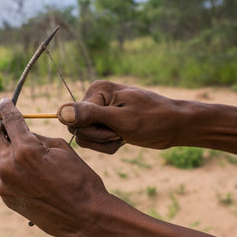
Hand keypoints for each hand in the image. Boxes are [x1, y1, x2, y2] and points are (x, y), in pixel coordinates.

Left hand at [0, 98, 111, 236]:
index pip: (9, 120)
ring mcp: (4, 184)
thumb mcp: (60, 148)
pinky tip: (33, 176)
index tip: (4, 103)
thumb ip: (35, 138)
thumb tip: (21, 132)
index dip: (6, 108)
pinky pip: (4, 175)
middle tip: (8, 125)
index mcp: (25, 150)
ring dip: (9, 151)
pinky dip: (14, 169)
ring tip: (33, 159)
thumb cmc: (79, 178)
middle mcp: (8, 166)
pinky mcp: (5, 197)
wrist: (84, 217)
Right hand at [57, 80, 184, 153]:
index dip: (94, 131)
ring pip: (85, 138)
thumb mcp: (120, 119)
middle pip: (78, 129)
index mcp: (96, 90)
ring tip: (123, 136)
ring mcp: (99, 112)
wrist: (175, 126)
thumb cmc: (153, 120)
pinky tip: (124, 139)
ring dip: (105, 143)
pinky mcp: (105, 123)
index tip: (115, 128)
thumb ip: (89, 115)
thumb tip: (60, 112)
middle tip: (121, 133)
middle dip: (100, 138)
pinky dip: (108, 145)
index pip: (74, 119)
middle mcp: (95, 99)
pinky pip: (94, 141)